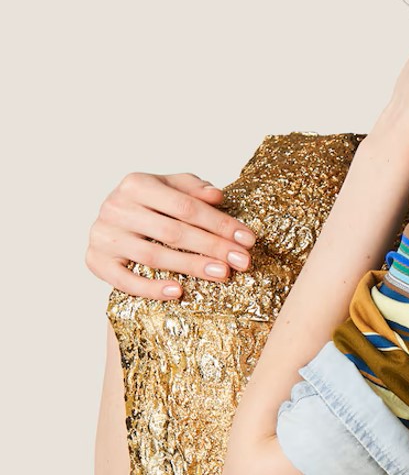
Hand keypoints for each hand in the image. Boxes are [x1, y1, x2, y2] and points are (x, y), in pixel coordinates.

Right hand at [86, 172, 257, 300]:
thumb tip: (216, 195)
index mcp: (136, 183)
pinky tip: (178, 291)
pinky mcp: (94, 261)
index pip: (187, 207)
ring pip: (154, 256)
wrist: (112, 221)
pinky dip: (151, 288)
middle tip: (242, 260)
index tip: (248, 239)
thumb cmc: (150, 202)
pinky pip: (124, 280)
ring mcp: (103, 235)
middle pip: (173, 232)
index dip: (221, 223)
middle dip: (213, 247)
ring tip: (222, 274)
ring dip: (192, 267)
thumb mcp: (171, 186)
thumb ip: (193, 188)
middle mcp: (115, 207)